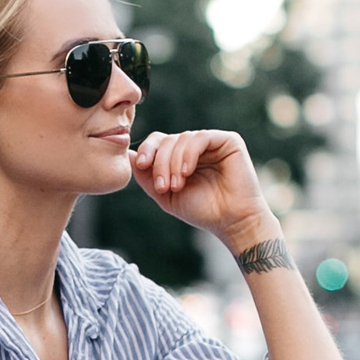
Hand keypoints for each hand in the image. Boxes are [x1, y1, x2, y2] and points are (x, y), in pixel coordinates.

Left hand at [132, 129, 277, 253]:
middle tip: (164, 187)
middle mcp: (196, 147)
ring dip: (174, 162)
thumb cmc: (202, 211)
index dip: (147, 150)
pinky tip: (187, 172)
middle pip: (167, 139)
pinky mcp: (228, 141)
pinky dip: (189, 154)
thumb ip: (147, 177)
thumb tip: (127, 155)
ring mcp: (212, 142)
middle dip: (160, 162)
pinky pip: (200, 138)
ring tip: (177, 186)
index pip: (159, 142)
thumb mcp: (166, 196)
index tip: (141, 166)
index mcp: (182, 156)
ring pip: (181, 138)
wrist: (232, 222)